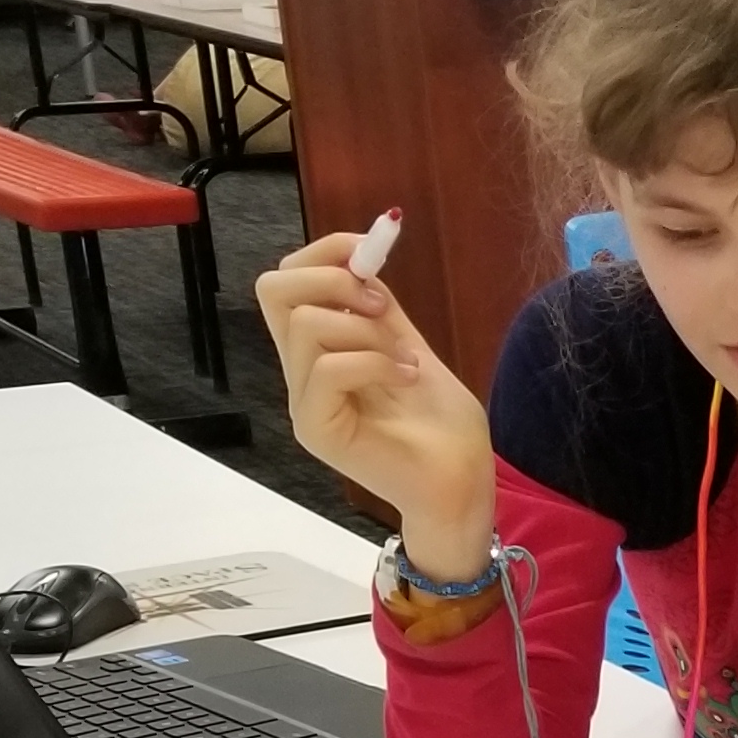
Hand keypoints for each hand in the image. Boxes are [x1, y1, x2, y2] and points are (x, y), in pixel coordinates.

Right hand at [258, 231, 493, 577]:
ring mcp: (305, 402)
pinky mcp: (317, 429)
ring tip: (405, 360)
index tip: (370, 253)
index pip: (285, 280)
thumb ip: (379, 310)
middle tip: (382, 307)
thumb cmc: (443, 427)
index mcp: (318, 350)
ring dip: (367, 330)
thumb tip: (360, 256)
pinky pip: (327, 368)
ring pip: (305, 324)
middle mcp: (301, 373)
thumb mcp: (409, 347)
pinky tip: (406, 378)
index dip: (324, 252)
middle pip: (274, 290)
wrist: (463, 485)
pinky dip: (374, 361)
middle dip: (333, 279)